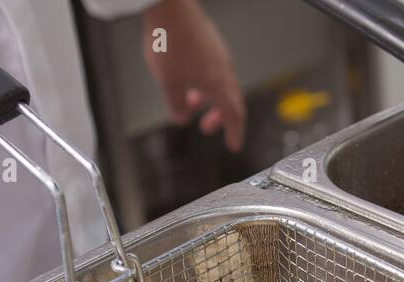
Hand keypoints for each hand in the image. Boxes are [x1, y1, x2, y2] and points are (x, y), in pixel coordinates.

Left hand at [141, 0, 244, 152]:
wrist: (170, 6)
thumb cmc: (171, 44)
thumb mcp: (168, 84)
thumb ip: (176, 105)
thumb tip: (181, 118)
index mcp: (218, 84)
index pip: (234, 116)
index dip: (235, 133)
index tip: (234, 145)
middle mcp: (224, 70)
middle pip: (229, 100)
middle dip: (219, 117)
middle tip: (207, 128)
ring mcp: (218, 54)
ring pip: (220, 83)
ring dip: (208, 98)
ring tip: (190, 102)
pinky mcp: (210, 42)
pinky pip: (213, 68)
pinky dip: (204, 81)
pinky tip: (189, 78)